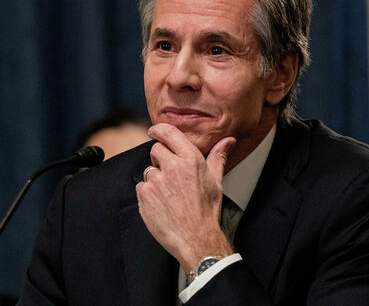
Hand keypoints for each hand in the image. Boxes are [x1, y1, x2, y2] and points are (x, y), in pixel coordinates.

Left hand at [135, 123, 235, 271]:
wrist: (196, 239)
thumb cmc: (206, 211)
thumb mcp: (216, 181)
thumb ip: (217, 157)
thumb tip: (227, 140)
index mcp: (191, 160)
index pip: (168, 133)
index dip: (158, 130)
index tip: (154, 131)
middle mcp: (172, 167)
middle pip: (156, 150)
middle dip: (161, 159)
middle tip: (171, 175)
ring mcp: (156, 181)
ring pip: (148, 170)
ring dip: (155, 178)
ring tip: (170, 194)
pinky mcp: (145, 195)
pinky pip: (141, 186)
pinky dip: (148, 193)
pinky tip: (161, 203)